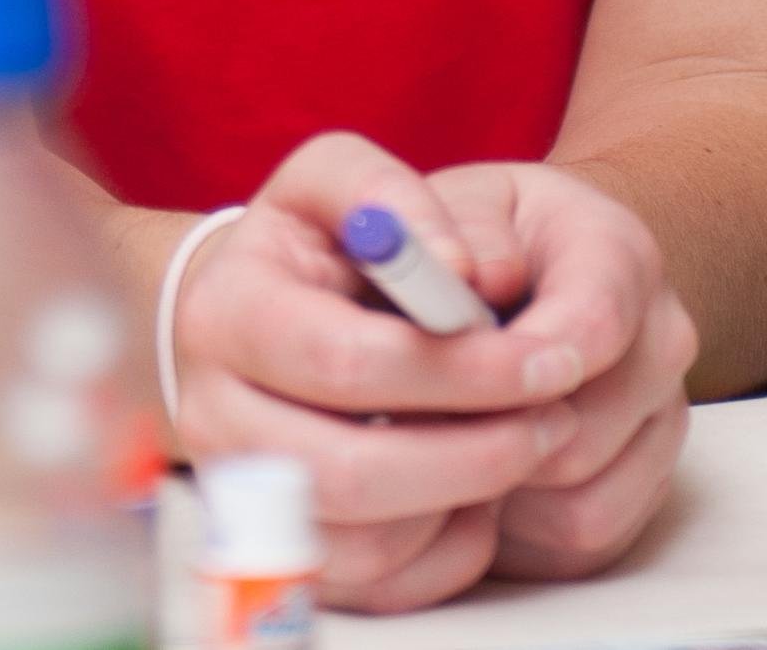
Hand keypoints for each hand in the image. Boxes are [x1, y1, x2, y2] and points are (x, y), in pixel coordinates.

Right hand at [170, 133, 687, 611]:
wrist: (242, 319)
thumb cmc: (304, 248)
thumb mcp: (333, 182)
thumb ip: (395, 196)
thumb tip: (465, 269)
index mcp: (226, 312)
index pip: (344, 361)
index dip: (458, 371)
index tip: (547, 361)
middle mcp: (212, 412)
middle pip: (349, 472)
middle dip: (474, 453)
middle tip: (554, 420)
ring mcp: (243, 492)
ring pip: (369, 542)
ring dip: (467, 502)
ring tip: (522, 444)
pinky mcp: (284, 545)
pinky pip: (380, 584)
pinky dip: (448, 548)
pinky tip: (476, 486)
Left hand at [433, 161, 695, 581]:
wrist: (523, 261)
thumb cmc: (475, 233)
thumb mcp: (457, 201)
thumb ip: (460, 229)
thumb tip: (469, 278)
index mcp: (618, 253)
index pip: (595, 324)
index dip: (519, 363)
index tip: (450, 374)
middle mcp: (660, 337)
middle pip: (587, 432)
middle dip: (491, 433)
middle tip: (412, 421)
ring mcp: (664, 415)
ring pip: (587, 499)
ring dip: (502, 489)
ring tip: (435, 446)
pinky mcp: (649, 480)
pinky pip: (590, 537)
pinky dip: (522, 527)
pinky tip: (470, 478)